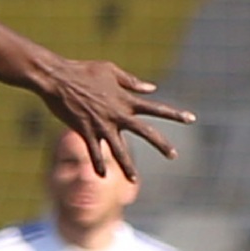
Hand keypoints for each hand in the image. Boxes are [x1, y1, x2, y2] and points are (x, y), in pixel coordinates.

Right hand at [43, 56, 192, 181]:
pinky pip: (94, 152)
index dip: (174, 114)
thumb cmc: (83, 69)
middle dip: (161, 144)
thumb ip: (131, 82)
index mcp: (126, 99)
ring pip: (119, 150)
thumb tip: (152, 89)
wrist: (58, 78)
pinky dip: (97, 164)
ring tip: (134, 181)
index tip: (191, 119)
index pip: (156, 108)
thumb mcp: (110, 70)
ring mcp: (102, 125)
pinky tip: (101, 175)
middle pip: (145, 132)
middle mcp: (118, 114)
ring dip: (127, 166)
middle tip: (174, 155)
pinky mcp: (85, 131)